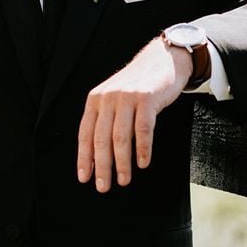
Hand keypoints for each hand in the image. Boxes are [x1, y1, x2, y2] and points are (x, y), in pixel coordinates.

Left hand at [77, 36, 192, 191]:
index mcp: (95, 100)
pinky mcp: (147, 99)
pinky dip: (142, 149)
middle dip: (102, 166)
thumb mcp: (114, 98)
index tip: (85, 178)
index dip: (84, 158)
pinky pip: (143, 129)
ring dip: (122, 163)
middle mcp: (108, 98)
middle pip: (101, 138)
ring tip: (124, 180)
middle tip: (104, 186)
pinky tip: (143, 163)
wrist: (161, 60)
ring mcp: (127, 97)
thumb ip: (105, 120)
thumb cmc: (137, 86)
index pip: (85, 134)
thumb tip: (97, 156)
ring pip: (120, 137)